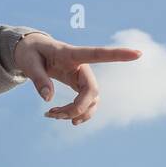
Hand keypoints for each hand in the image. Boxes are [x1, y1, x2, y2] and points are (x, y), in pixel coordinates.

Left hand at [13, 33, 141, 125]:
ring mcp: (82, 77)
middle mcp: (81, 66)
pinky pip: (86, 103)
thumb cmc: (29, 52)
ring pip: (91, 101)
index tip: (137, 53)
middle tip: (51, 114)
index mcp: (70, 54)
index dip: (117, 55)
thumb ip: (38, 78)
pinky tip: (59, 115)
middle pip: (92, 91)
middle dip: (77, 108)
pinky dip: (75, 113)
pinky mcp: (79, 85)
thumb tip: (48, 99)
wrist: (30, 50)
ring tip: (51, 115)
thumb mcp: (28, 62)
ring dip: (75, 113)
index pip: (97, 54)